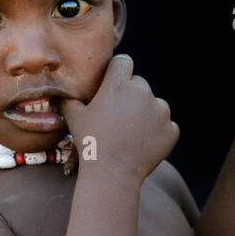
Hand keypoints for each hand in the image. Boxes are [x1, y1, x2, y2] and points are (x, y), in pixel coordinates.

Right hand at [60, 54, 178, 183]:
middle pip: (139, 84)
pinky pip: (166, 125)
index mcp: (119, 84)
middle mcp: (143, 92)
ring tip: (129, 133)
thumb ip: (69, 100)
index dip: (118, 72)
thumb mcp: (74, 118)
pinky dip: (158, 132)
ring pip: (154, 104)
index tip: (113, 84)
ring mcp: (160, 110)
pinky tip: (142, 144)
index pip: (124, 62)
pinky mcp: (171, 129)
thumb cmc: (90, 143)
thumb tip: (63, 93)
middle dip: (130, 96)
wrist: (112, 173)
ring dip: (146, 113)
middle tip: (118, 117)